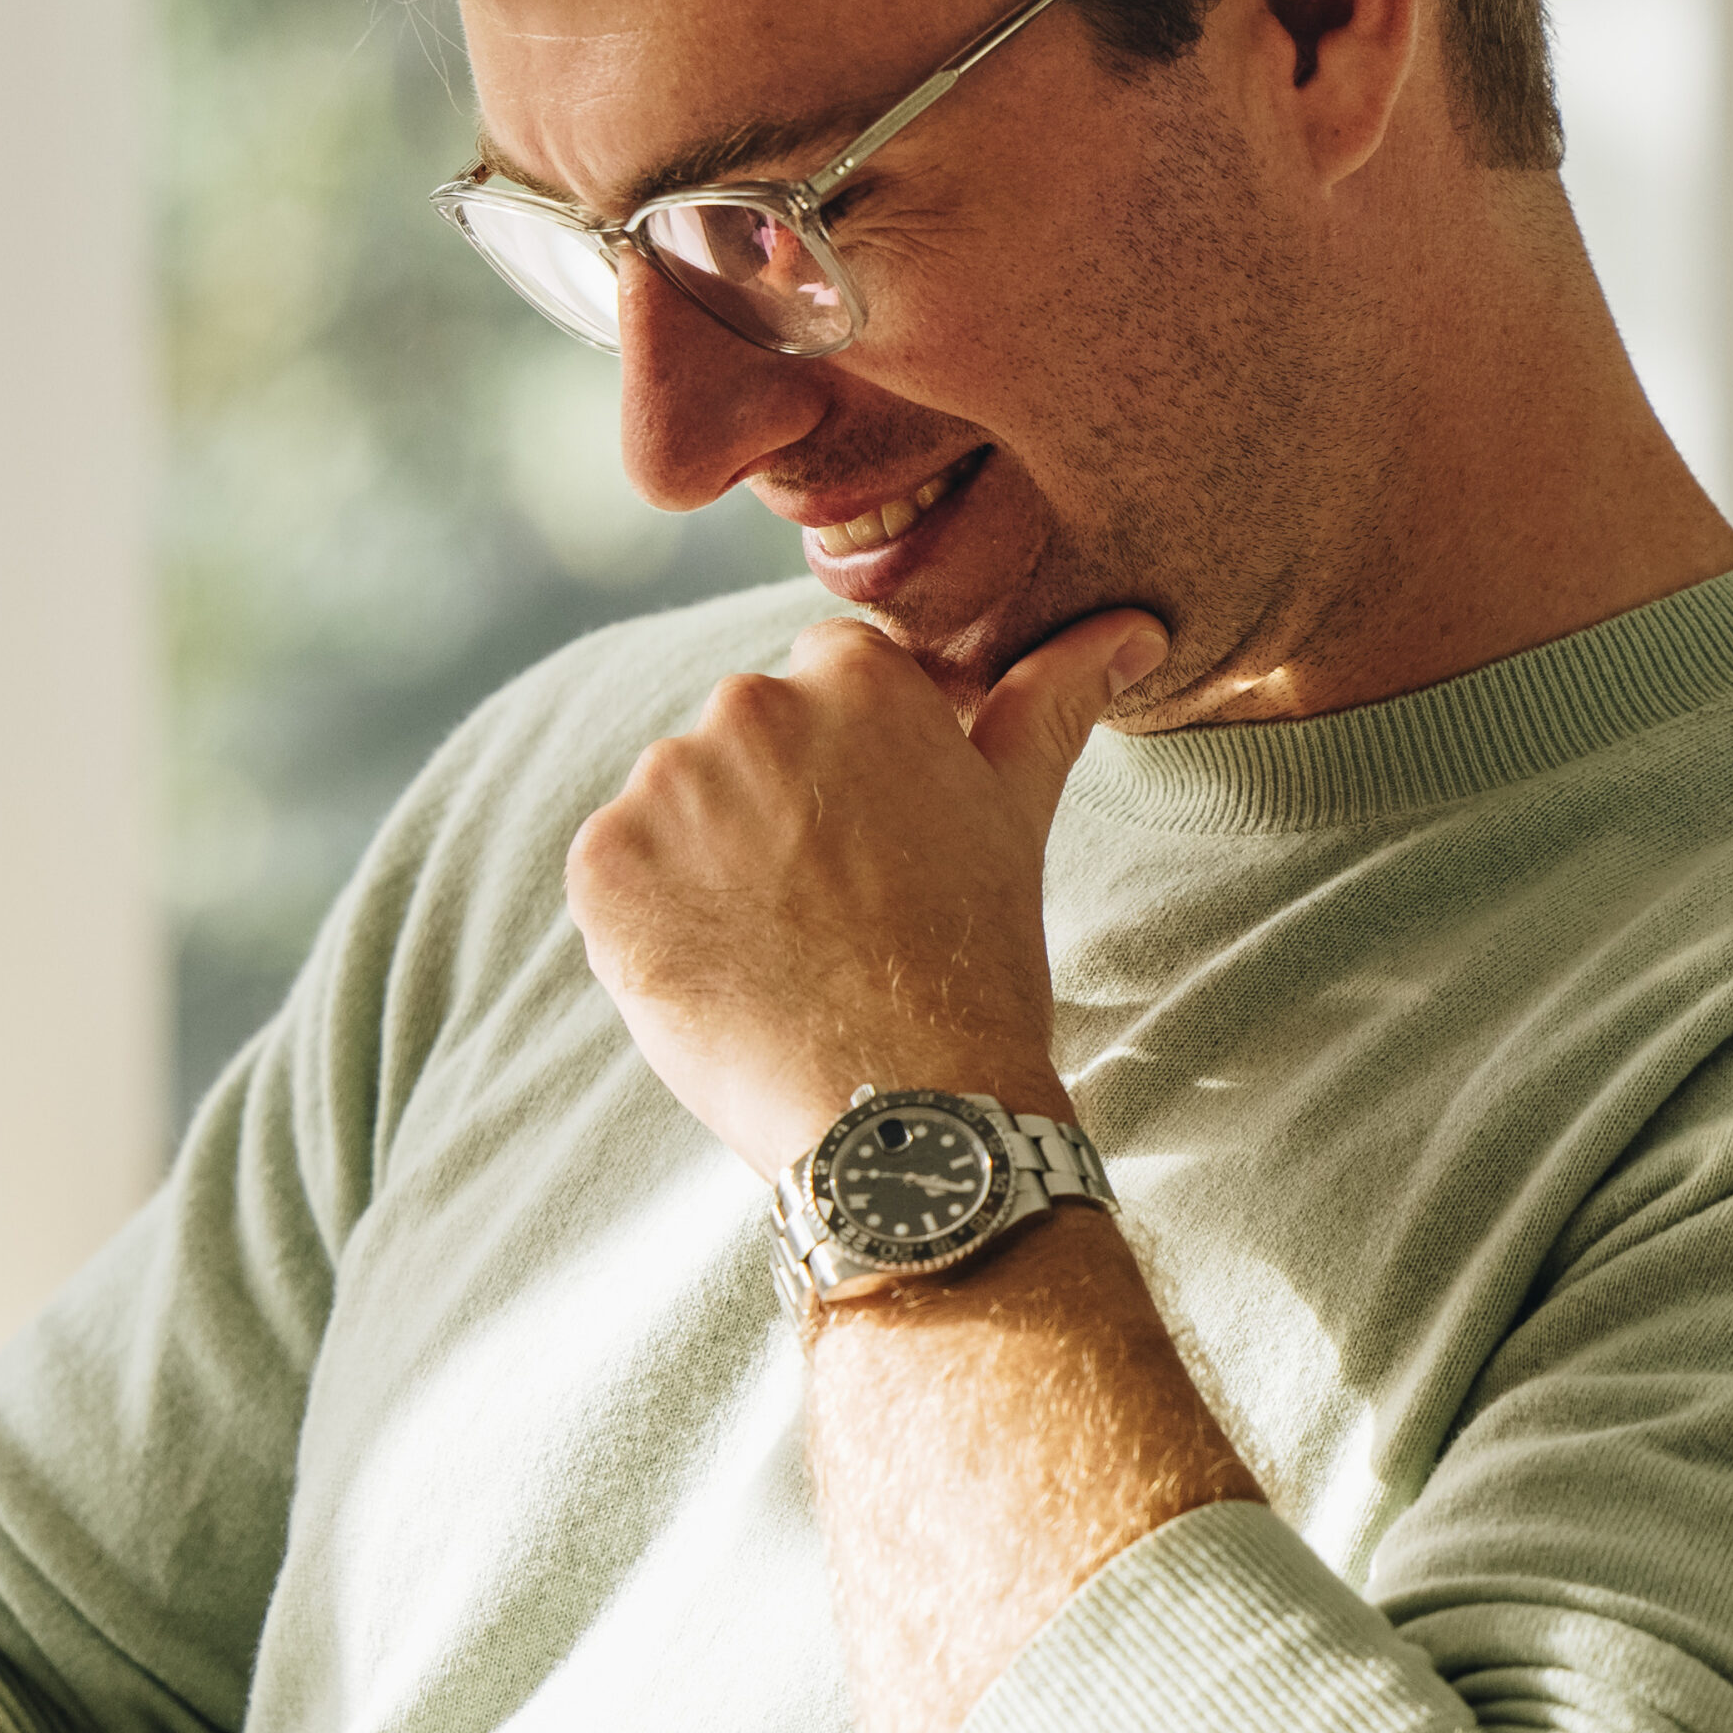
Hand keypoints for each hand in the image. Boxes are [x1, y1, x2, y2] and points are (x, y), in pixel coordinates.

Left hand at [567, 609, 1162, 1171]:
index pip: (827, 681)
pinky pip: (616, 872)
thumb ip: (1052, 700)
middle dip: (775, 808)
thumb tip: (1131, 626)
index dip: (849, 768)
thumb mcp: (1015, 812)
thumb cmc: (972, 960)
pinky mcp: (601, 863)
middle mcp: (750, 706)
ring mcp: (665, 784)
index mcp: (854, 675)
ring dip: (707, 861)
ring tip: (779, 945)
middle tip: (831, 907)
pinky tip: (718, 969)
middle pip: (745, 740)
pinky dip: (649, 917)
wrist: (902, 1106)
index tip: (874, 840)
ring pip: (676, 807)